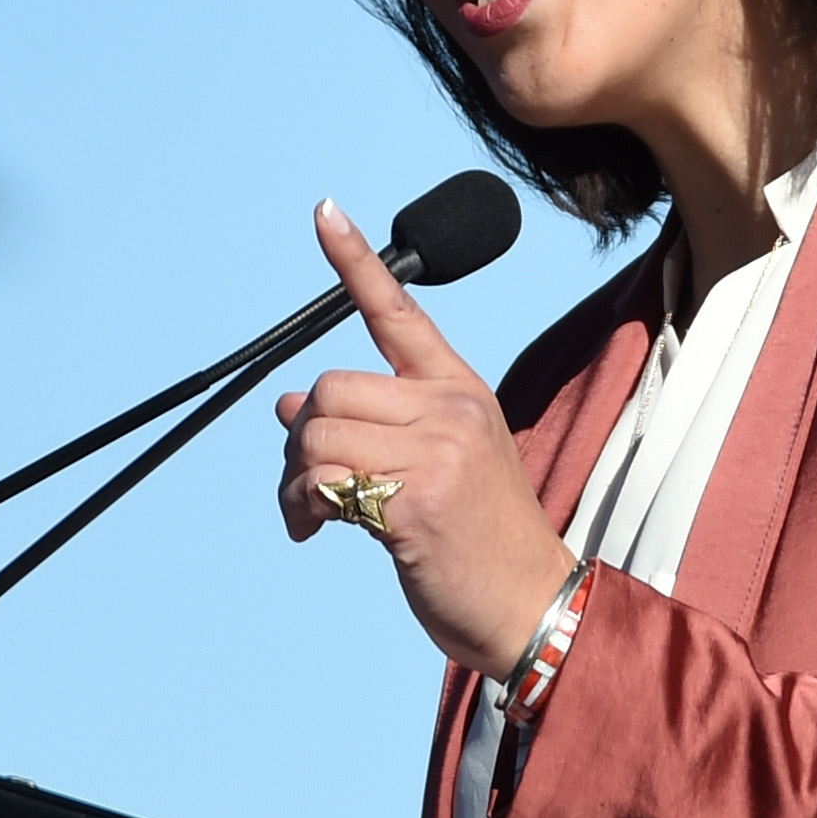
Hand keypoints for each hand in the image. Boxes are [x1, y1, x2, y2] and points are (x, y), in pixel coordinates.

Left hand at [277, 199, 578, 680]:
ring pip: (314, 434)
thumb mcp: (438, 466)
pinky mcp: (415, 500)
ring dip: (293, 481)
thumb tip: (287, 404)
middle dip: (299, 439)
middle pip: (328, 387)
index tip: (323, 211)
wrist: (529, 606)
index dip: (355, 262)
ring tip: (313, 516)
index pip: (399, 312)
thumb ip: (374, 428)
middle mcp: (450, 409)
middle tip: (306, 487)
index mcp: (460, 390)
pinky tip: (316, 532)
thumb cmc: (479, 542)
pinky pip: (320, 481)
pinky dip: (300, 508)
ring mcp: (436, 452)